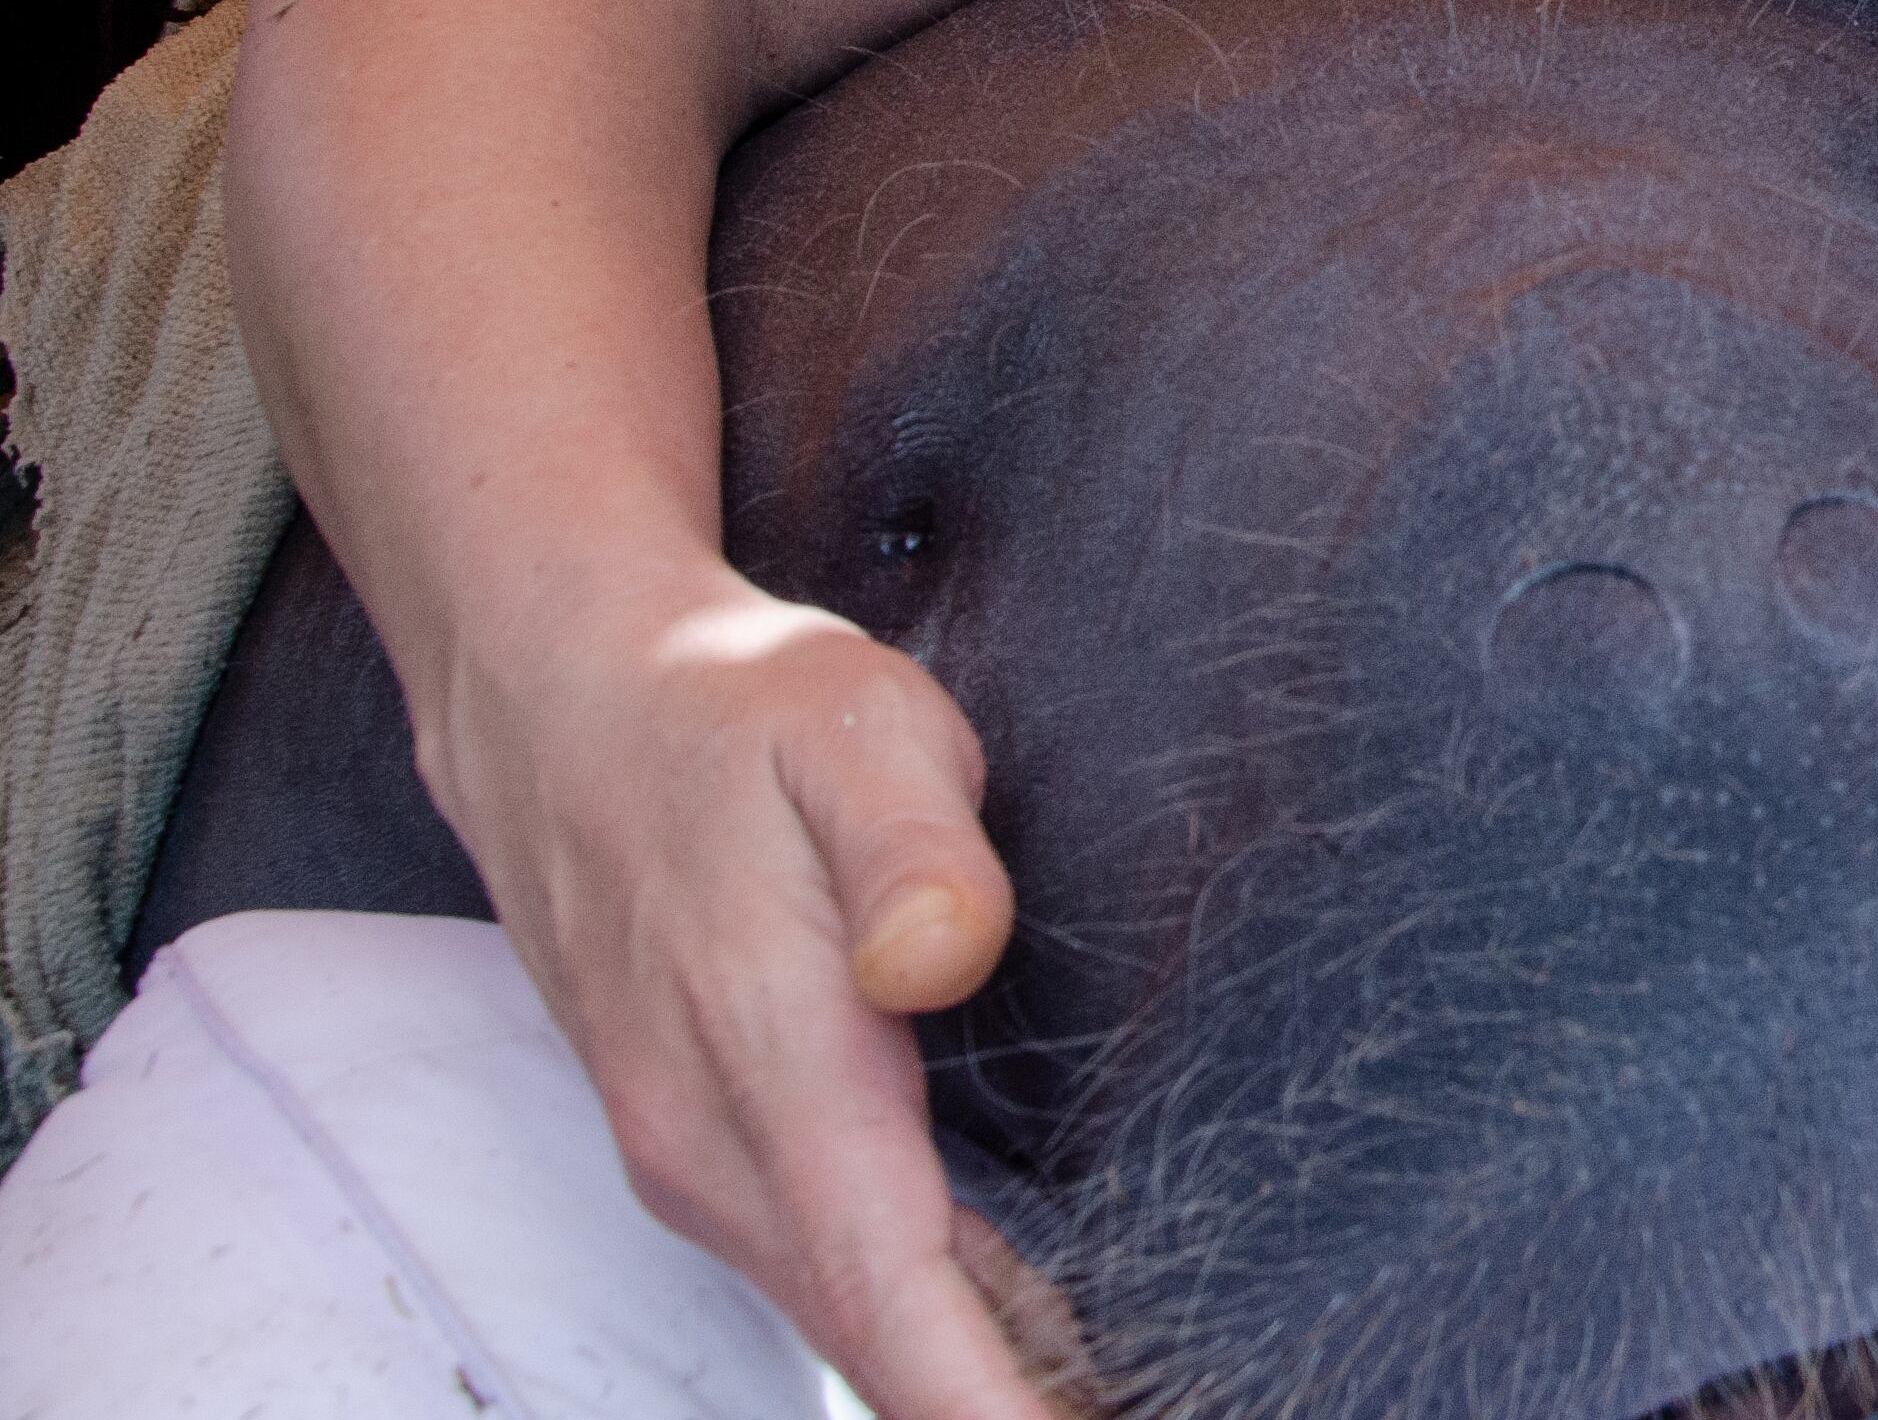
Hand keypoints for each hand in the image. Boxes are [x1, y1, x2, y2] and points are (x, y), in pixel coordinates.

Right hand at [427, 563, 1056, 1419]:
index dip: (981, 1401)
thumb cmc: (725, 708)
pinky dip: (924, 1325)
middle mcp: (714, 1140)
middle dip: (1007, 1413)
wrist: (555, 700)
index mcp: (767, 1054)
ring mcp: (699, 1153)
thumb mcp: (853, 725)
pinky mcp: (708, 1140)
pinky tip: (1025, 1348)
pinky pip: (831, 1265)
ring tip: (1112, 1403)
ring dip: (970, 1377)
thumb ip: (915, 849)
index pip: (882, 1284)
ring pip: (850, 1313)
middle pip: (874, 1338)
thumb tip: (942, 957)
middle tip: (1150, 1417)